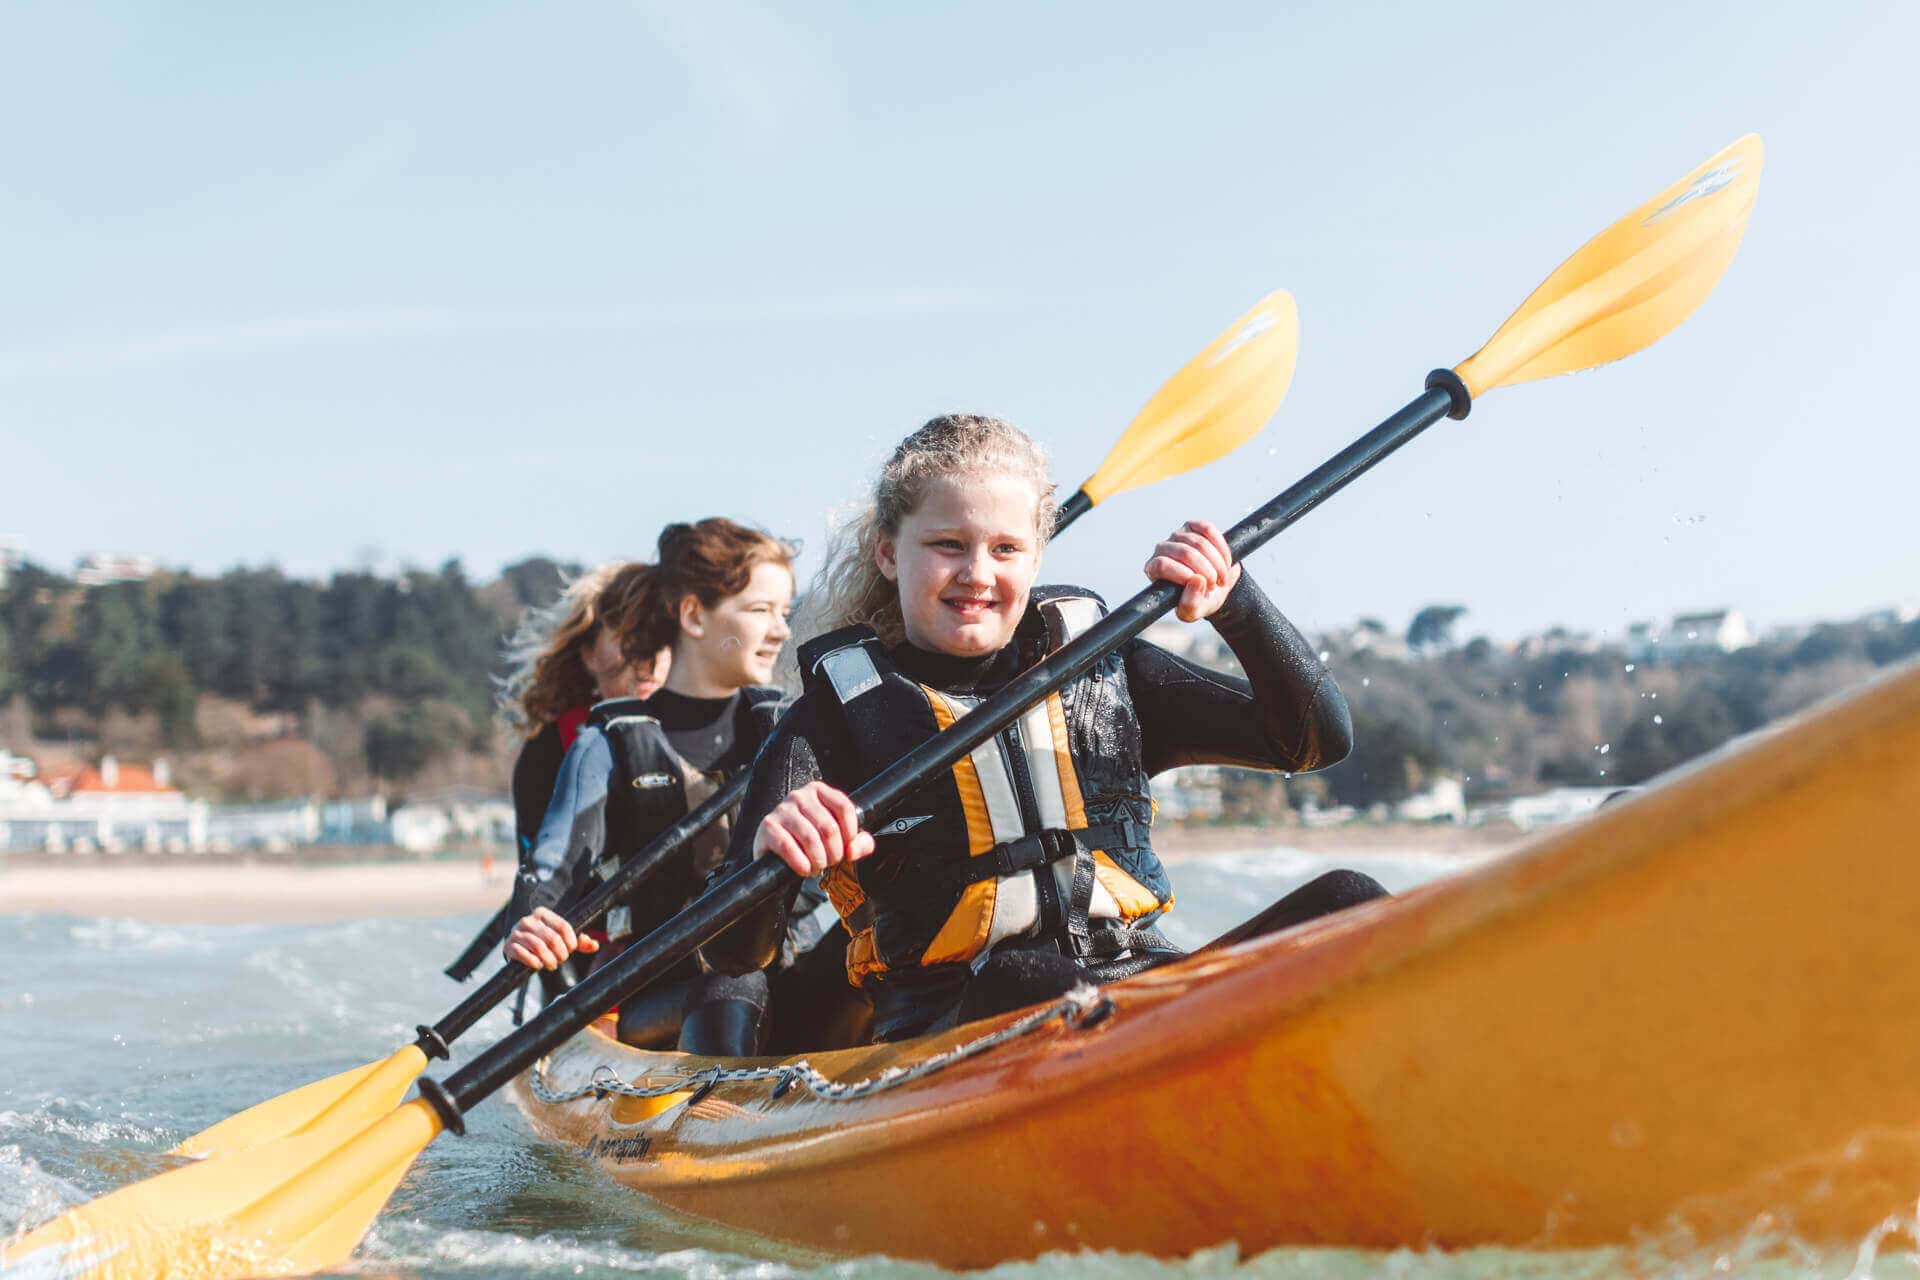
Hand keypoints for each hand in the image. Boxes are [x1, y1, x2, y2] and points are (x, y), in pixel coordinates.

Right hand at [505, 906, 598, 969]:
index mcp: (542, 913)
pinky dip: (534, 962)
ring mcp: (516, 932)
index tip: (571, 950)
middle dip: (561, 954)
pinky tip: (538, 965)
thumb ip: (579, 940)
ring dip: (549, 960)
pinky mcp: (508, 945)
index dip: (571, 942)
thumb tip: (594, 945)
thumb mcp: (561, 938)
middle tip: (561, 960)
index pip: (563, 927)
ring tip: (551, 965)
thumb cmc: (543, 940)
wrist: (518, 946)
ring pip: (538, 947)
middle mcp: (528, 920)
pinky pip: (522, 954)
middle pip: (553, 938)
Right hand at [753, 780, 875, 875]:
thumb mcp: (839, 839)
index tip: (847, 849)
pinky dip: (800, 863)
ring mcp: (782, 809)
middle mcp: (800, 796)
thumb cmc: (811, 843)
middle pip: (829, 827)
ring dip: (818, 861)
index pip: (844, 808)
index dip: (851, 834)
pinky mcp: (768, 827)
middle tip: (830, 863)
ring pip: (810, 838)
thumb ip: (860, 843)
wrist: (776, 854)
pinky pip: (788, 847)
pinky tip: (804, 869)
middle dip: (834, 853)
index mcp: (819, 791)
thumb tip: (852, 850)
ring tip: (817, 867)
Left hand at [1145, 518, 1240, 622]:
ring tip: (1222, 577)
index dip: (1183, 574)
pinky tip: (1225, 561)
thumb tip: (1196, 581)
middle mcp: (1162, 549)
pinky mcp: (1193, 526)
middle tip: (1215, 585)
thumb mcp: (1192, 612)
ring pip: (1198, 542)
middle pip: (1183, 552)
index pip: (1162, 565)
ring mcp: (1178, 535)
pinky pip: (1207, 529)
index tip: (1203, 586)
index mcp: (1154, 569)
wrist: (1214, 586)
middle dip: (1206, 570)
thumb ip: (1190, 604)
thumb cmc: (1197, 600)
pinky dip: (1221, 546)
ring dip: (1217, 562)